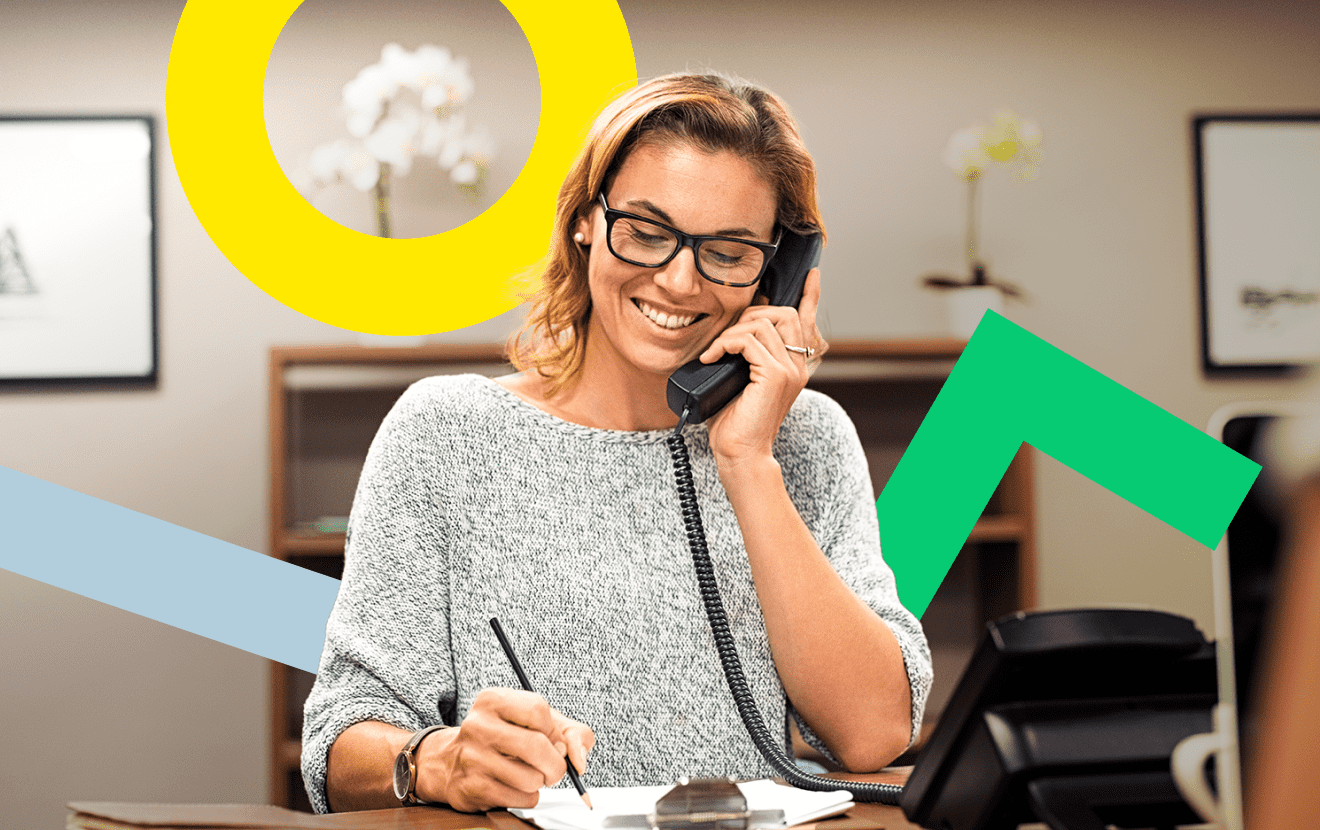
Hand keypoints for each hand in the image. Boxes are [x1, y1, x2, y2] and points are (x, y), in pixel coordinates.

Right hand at [417, 688, 594, 811]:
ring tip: (530, 775)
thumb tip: (579, 759)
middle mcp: (478, 726)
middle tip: (553, 767)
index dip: (554, 730)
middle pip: (537, 746)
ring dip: (540, 782)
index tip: (552, 739)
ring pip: (531, 778)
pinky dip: (528, 797)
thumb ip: (570, 731)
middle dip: (555, 764)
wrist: (450, 761)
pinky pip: (520, 798)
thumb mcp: (534, 721)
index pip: (538, 710)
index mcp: (492, 700)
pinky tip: (515, 786)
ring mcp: (472, 758)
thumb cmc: (503, 738)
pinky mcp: (472, 788)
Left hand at [699, 268, 824, 464]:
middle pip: (784, 312)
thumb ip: (748, 356)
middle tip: (727, 336)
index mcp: (794, 365)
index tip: (811, 274)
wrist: (740, 453)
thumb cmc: (736, 421)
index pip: (807, 321)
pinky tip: (712, 358)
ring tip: (716, 352)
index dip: (810, 295)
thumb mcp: (742, 380)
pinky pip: (748, 340)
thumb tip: (734, 331)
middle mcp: (797, 365)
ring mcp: (789, 370)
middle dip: (752, 313)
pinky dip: (725, 344)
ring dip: (732, 331)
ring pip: (763, 323)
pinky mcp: (775, 376)